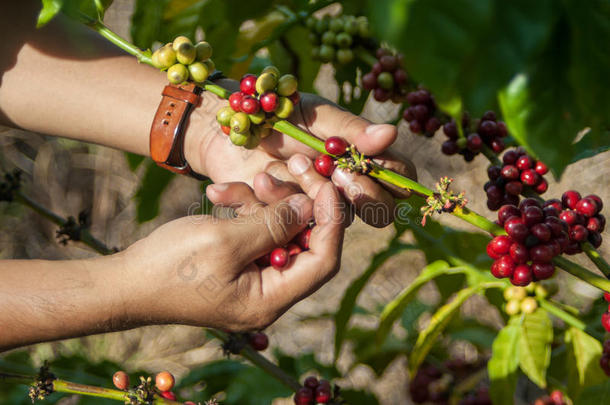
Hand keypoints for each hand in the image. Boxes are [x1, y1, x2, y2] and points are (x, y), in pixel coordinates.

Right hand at [119, 174, 345, 331]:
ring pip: (277, 231)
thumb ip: (274, 224)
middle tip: (276, 170)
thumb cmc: (168, 268)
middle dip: (290, 202)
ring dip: (258, 202)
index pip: (323, 260)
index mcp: (270, 300)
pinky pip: (254, 232)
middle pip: (303, 241)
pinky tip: (216, 194)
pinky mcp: (237, 264)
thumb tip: (311, 207)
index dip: (330, 219)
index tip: (324, 183)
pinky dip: (241, 210)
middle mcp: (268, 294)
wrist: (123, 283)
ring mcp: (252, 279)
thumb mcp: (225, 241)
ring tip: (225, 188)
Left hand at [186, 85, 416, 227]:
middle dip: (347, 195)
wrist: (231, 127)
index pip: (399, 181)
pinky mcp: (286, 221)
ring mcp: (318, 208)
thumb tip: (391, 133)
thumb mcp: (315, 115)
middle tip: (318, 171)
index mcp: (362, 161)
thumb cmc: (280, 113)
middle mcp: (346, 190)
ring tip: (263, 172)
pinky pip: (282, 224)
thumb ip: (349, 129)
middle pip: (377, 212)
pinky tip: (238, 186)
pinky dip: (255, 201)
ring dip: (291, 194)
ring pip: (326, 219)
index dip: (387, 182)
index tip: (351, 169)